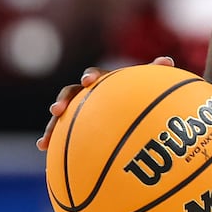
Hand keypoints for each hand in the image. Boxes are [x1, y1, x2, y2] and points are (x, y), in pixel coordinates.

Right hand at [36, 57, 174, 150]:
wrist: (131, 108)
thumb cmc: (140, 96)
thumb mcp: (148, 88)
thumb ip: (155, 75)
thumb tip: (167, 61)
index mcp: (104, 83)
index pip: (95, 76)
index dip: (90, 77)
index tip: (88, 81)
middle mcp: (87, 94)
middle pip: (71, 94)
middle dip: (63, 100)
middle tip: (57, 110)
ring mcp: (79, 111)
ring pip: (62, 117)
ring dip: (52, 127)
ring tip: (45, 141)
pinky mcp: (75, 127)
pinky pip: (63, 134)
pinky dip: (53, 141)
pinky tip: (44, 150)